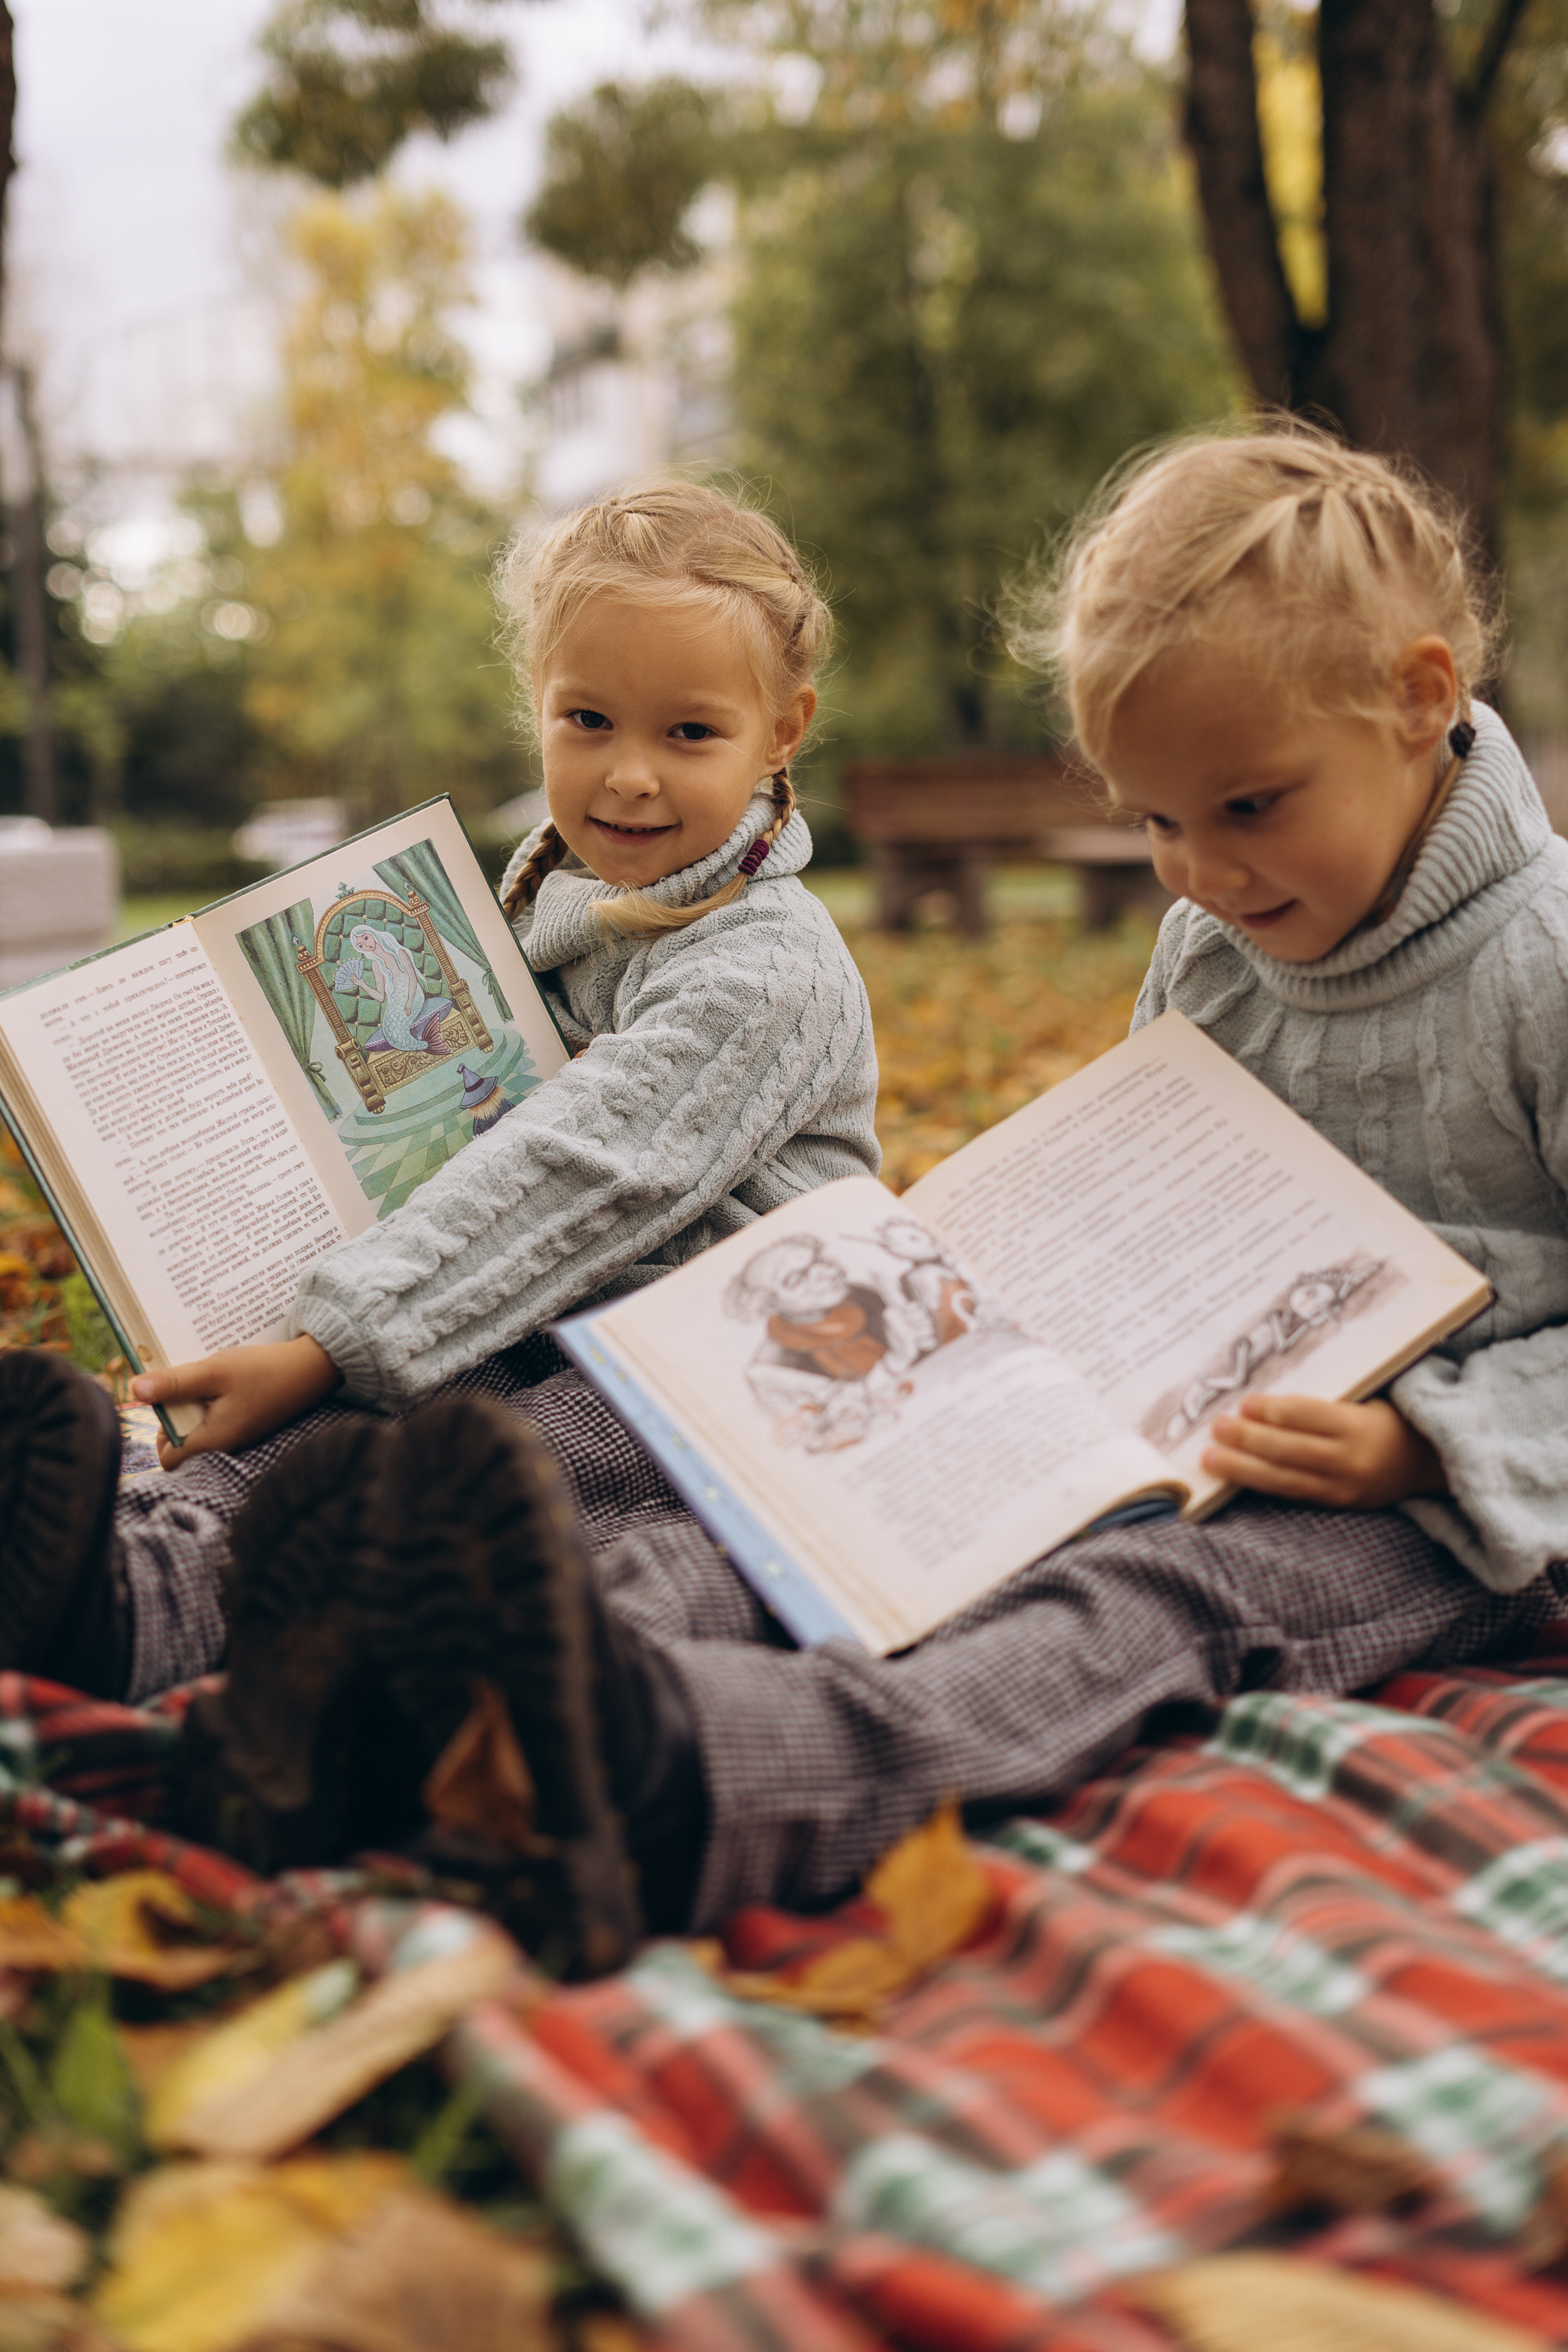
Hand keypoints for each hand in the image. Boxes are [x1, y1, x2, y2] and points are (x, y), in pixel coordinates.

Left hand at [130, 1335, 341, 1468]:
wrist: (316, 1366)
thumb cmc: (266, 1370)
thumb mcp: (215, 1371)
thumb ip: (175, 1383)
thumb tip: (134, 1390)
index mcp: (215, 1440)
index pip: (169, 1459)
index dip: (159, 1433)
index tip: (164, 1401)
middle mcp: (226, 1444)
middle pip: (182, 1441)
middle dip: (175, 1412)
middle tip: (181, 1381)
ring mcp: (238, 1433)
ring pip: (198, 1425)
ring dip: (191, 1402)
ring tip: (201, 1375)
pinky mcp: (247, 1420)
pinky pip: (216, 1415)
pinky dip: (210, 1398)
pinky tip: (219, 1377)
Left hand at [1202, 1394, 1447, 1510]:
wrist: (1425, 1460)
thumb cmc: (1384, 1418)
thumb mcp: (1365, 1398)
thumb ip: (1324, 1398)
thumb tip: (1265, 1394)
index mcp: (1360, 1425)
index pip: (1308, 1415)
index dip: (1273, 1410)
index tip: (1245, 1402)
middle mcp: (1351, 1460)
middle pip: (1291, 1450)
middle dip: (1249, 1439)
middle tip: (1217, 1427)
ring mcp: (1343, 1487)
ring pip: (1285, 1479)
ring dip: (1243, 1468)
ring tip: (1211, 1458)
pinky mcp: (1337, 1504)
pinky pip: (1293, 1494)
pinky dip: (1261, 1486)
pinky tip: (1235, 1478)